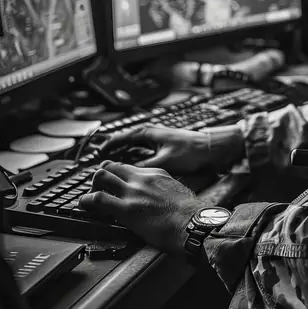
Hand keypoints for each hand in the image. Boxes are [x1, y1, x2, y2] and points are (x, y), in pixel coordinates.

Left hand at [79, 161, 200, 252]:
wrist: (193, 224)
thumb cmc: (190, 213)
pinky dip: (87, 202)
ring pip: (101, 177)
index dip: (116, 173)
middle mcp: (142, 178)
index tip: (112, 181)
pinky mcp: (126, 210)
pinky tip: (83, 206)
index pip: (128, 166)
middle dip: (101, 176)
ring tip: (90, 196)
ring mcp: (133, 192)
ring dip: (92, 186)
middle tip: (98, 188)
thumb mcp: (177, 191)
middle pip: (111, 166)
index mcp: (156, 173)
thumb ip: (164, 189)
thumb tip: (161, 196)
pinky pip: (98, 200)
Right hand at [99, 123, 243, 174]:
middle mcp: (151, 135)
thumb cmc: (190, 151)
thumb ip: (143, 167)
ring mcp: (157, 142)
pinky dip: (135, 162)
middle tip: (100, 165)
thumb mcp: (163, 161)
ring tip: (112, 171)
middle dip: (112, 153)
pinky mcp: (163, 150)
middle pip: (124, 143)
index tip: (96, 155)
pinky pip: (143, 155)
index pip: (120, 138)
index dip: (107, 147)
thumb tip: (124, 175)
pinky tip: (132, 173)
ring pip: (133, 150)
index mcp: (148, 133)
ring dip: (123, 159)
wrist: (211, 149)